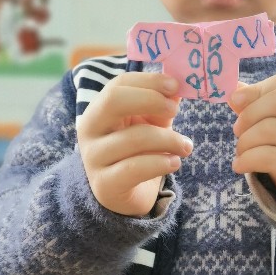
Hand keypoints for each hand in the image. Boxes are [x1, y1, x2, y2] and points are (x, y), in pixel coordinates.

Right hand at [76, 72, 191, 215]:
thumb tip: (178, 86)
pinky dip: (160, 163)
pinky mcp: (105, 184)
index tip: (175, 85)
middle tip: (175, 109)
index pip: (119, 84)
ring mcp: (94, 157)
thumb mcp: (151, 124)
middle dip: (150, 100)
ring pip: (134, 137)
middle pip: (113, 100)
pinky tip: (174, 162)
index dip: (148, 81)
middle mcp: (90, 129)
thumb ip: (162, 104)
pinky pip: (135, 168)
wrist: (126, 194)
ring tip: (185, 146)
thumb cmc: (139, 151)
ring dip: (168, 139)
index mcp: (99, 109)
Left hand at [228, 73, 275, 217]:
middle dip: (249, 115)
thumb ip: (262, 106)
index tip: (235, 102)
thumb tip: (235, 89)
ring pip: (271, 129)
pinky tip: (240, 166)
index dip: (257, 90)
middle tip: (237, 133)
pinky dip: (247, 159)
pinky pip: (270, 156)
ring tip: (240, 153)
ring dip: (245, 142)